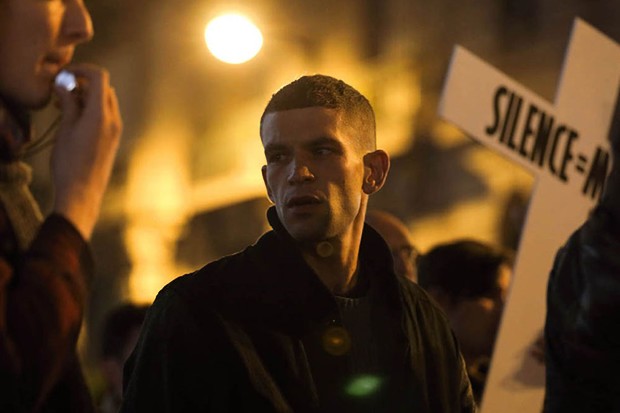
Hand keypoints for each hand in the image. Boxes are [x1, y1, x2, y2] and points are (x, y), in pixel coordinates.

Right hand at [51, 64, 121, 239]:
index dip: (82, 70)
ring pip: (105, 102)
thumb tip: (63, 83)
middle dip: (83, 85)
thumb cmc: (70, 162)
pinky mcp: (113, 139)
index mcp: (102, 115)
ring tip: (63, 105)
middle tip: (61, 91)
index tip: (65, 74)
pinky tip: (74, 119)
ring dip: (86, 98)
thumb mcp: (65, 129)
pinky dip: (92, 110)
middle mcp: (114, 120)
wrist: (83, 193)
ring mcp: (116, 130)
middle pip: (104, 89)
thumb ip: (68, 103)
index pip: (100, 78)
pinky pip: (106, 116)